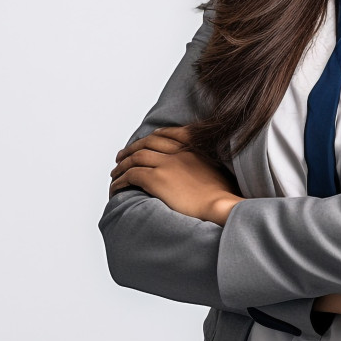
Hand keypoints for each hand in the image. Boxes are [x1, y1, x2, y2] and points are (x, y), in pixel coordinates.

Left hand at [109, 125, 242, 222]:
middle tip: (122, 156)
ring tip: (115, 172)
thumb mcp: (221, 174)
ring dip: (123, 165)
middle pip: (148, 143)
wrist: (221, 205)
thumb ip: (208, 170)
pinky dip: (121, 180)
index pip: (169, 135)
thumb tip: (204, 179)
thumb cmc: (224, 197)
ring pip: (135, 158)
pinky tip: (117, 187)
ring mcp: (166, 165)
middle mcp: (178, 153)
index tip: (147, 139)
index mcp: (194, 149)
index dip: (154, 136)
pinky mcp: (156, 179)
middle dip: (132, 148)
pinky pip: (131, 175)